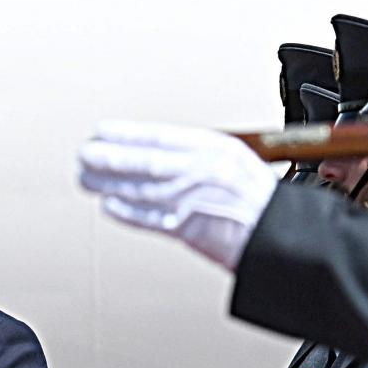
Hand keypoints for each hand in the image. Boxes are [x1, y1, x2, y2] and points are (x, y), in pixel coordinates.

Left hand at [76, 120, 278, 270]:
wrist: (282, 235)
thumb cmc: (259, 203)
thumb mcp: (236, 163)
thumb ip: (198, 159)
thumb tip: (158, 155)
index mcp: (218, 149)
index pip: (163, 136)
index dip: (127, 133)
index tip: (102, 131)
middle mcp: (205, 171)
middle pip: (147, 161)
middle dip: (111, 157)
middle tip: (84, 155)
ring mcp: (197, 199)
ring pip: (143, 188)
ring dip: (109, 184)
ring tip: (86, 178)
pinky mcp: (191, 229)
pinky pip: (151, 219)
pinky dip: (128, 212)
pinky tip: (109, 205)